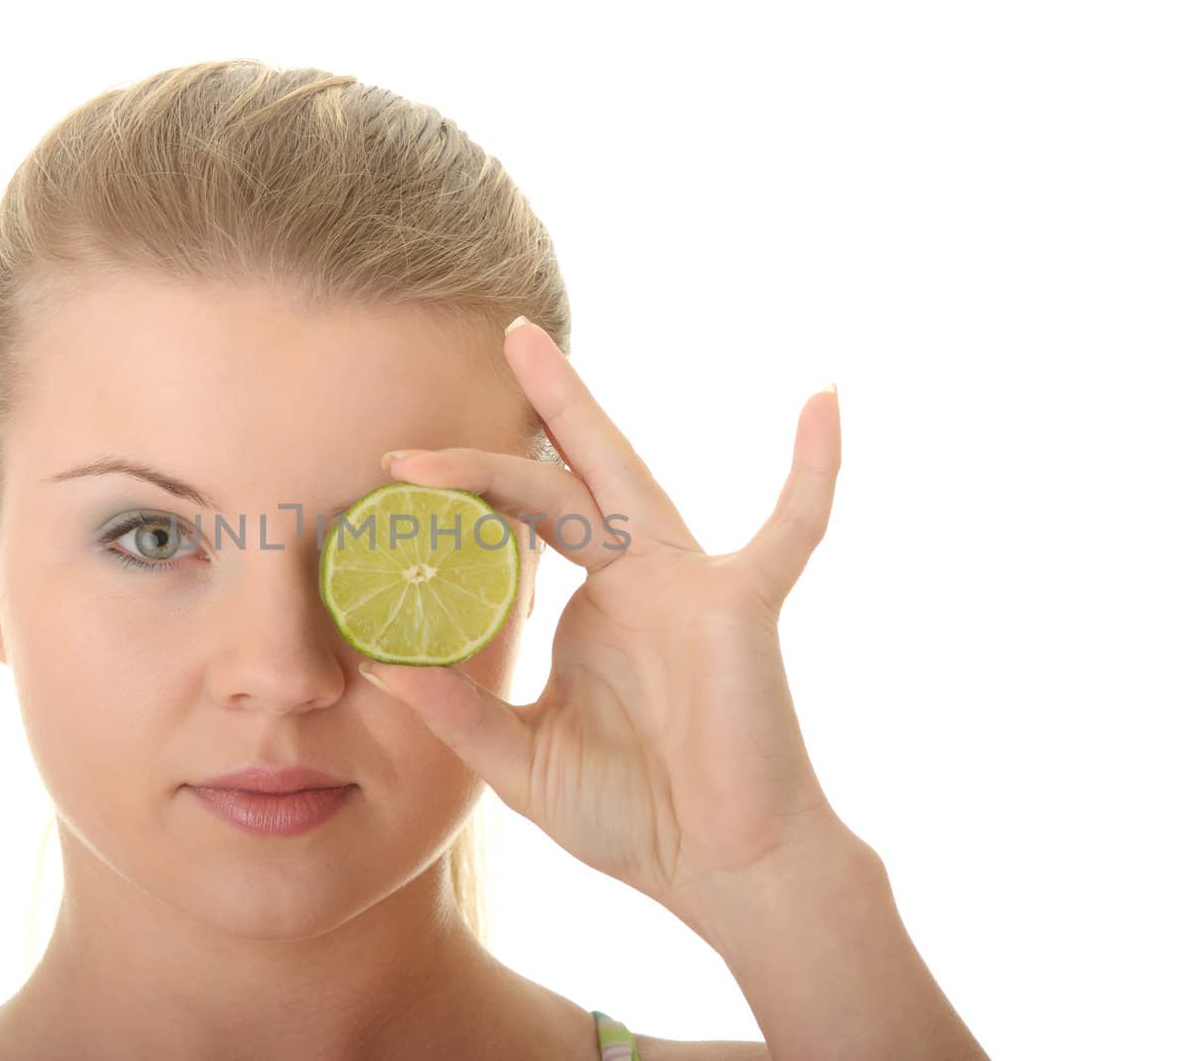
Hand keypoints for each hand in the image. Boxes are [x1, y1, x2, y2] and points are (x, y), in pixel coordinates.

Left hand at [358, 317, 849, 943]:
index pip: (523, 525)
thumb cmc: (633, 817)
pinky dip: (813, 471)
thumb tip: (380, 670)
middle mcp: (636, 581)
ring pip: (627, 479)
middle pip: (568, 475)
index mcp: (591, 608)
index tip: (394, 476)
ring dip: (580, 411)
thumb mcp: (522, 762)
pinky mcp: (741, 607)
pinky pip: (790, 530)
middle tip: (502, 335)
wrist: (720, 869)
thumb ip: (460, 714)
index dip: (466, 494)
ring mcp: (689, 585)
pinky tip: (823, 400)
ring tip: (530, 344)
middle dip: (536, 406)